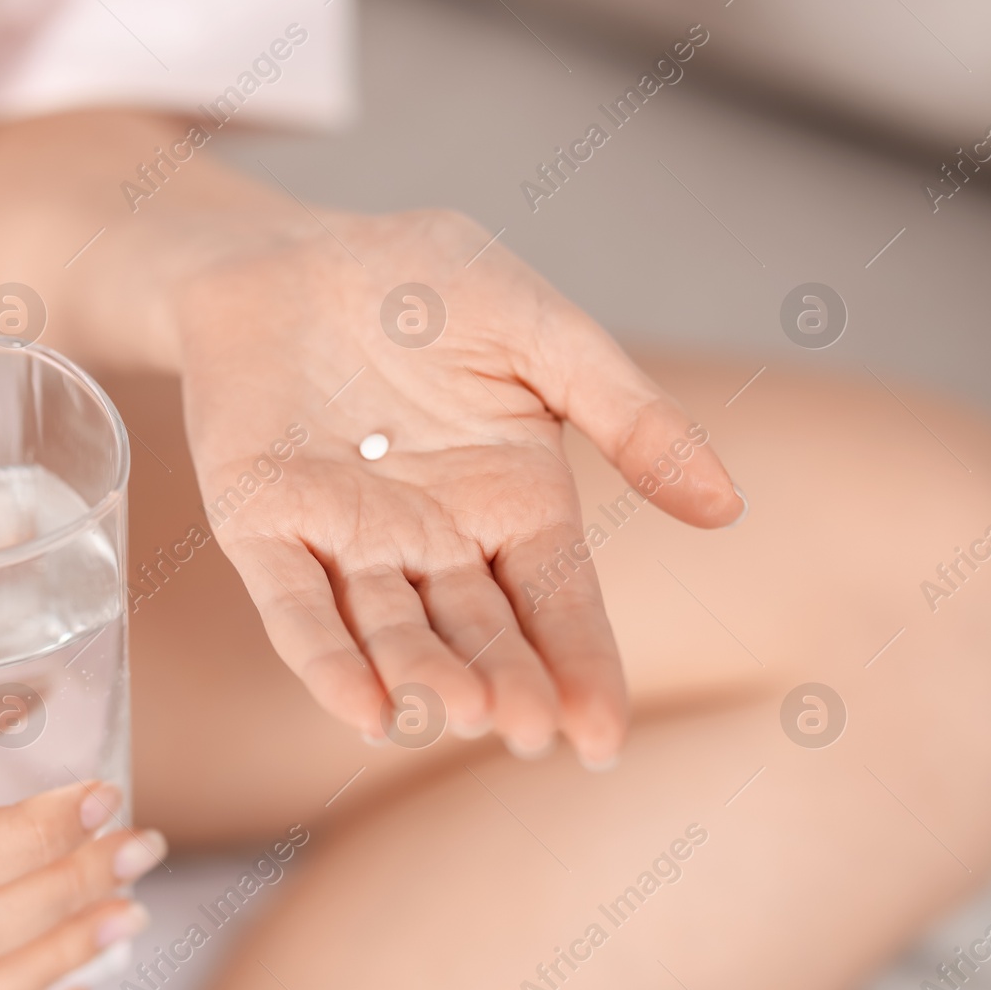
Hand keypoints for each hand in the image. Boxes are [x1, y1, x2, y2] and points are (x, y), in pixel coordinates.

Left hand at [175, 210, 741, 764]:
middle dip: (503, 684)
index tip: (601, 739)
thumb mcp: (543, 333)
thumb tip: (725, 507)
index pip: (558, 604)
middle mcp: (433, 539)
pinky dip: (322, 656)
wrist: (292, 250)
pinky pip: (295, 603)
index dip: (581, 669)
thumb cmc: (423, 283)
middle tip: (528, 731)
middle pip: (477, 631)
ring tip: (455, 714)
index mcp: (510, 501)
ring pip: (389, 628)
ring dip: (419, 675)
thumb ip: (628, 415)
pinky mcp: (265, 524)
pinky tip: (358, 708)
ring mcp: (347, 538)